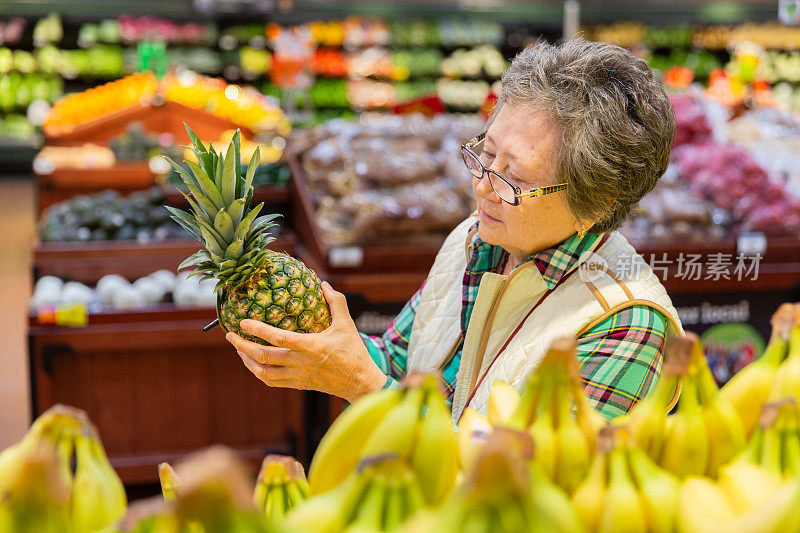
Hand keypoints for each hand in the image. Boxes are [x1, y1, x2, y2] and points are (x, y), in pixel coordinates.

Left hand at [225, 281, 387, 402]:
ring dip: (247, 361)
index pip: (278, 338)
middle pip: (263, 357)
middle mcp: (300, 363)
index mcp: (311, 346)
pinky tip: (254, 363)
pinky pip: (272, 382)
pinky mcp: (298, 385)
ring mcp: (297, 376)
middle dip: (242, 346)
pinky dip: (259, 372)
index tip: (242, 322)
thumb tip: (323, 284)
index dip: (258, 330)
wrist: (359, 382)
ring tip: (239, 349)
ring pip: (263, 373)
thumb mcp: (346, 324)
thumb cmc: (354, 351)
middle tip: (230, 335)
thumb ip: (336, 302)